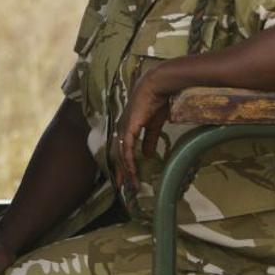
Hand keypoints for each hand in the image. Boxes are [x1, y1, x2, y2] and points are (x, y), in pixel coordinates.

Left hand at [111, 63, 173, 194]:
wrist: (157, 87)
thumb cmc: (156, 102)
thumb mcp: (153, 126)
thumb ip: (150, 140)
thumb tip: (147, 154)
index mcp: (127, 128)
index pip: (122, 149)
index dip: (124, 164)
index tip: (127, 177)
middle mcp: (121, 129)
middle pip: (118, 155)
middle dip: (120, 172)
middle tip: (122, 187)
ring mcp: (123, 129)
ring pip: (121, 155)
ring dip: (125, 171)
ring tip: (129, 184)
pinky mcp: (128, 128)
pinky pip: (127, 149)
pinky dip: (129, 162)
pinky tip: (132, 172)